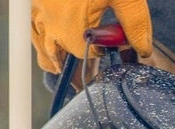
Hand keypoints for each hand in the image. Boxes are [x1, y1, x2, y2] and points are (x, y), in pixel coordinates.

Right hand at [30, 0, 152, 74]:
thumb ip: (134, 24)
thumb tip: (143, 50)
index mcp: (73, 29)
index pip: (86, 59)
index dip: (99, 59)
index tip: (110, 55)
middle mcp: (50, 25)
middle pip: (56, 59)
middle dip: (70, 68)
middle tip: (82, 76)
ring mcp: (37, 12)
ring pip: (39, 45)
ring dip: (51, 56)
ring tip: (63, 65)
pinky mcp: (32, 1)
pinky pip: (30, 25)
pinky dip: (38, 35)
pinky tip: (49, 38)